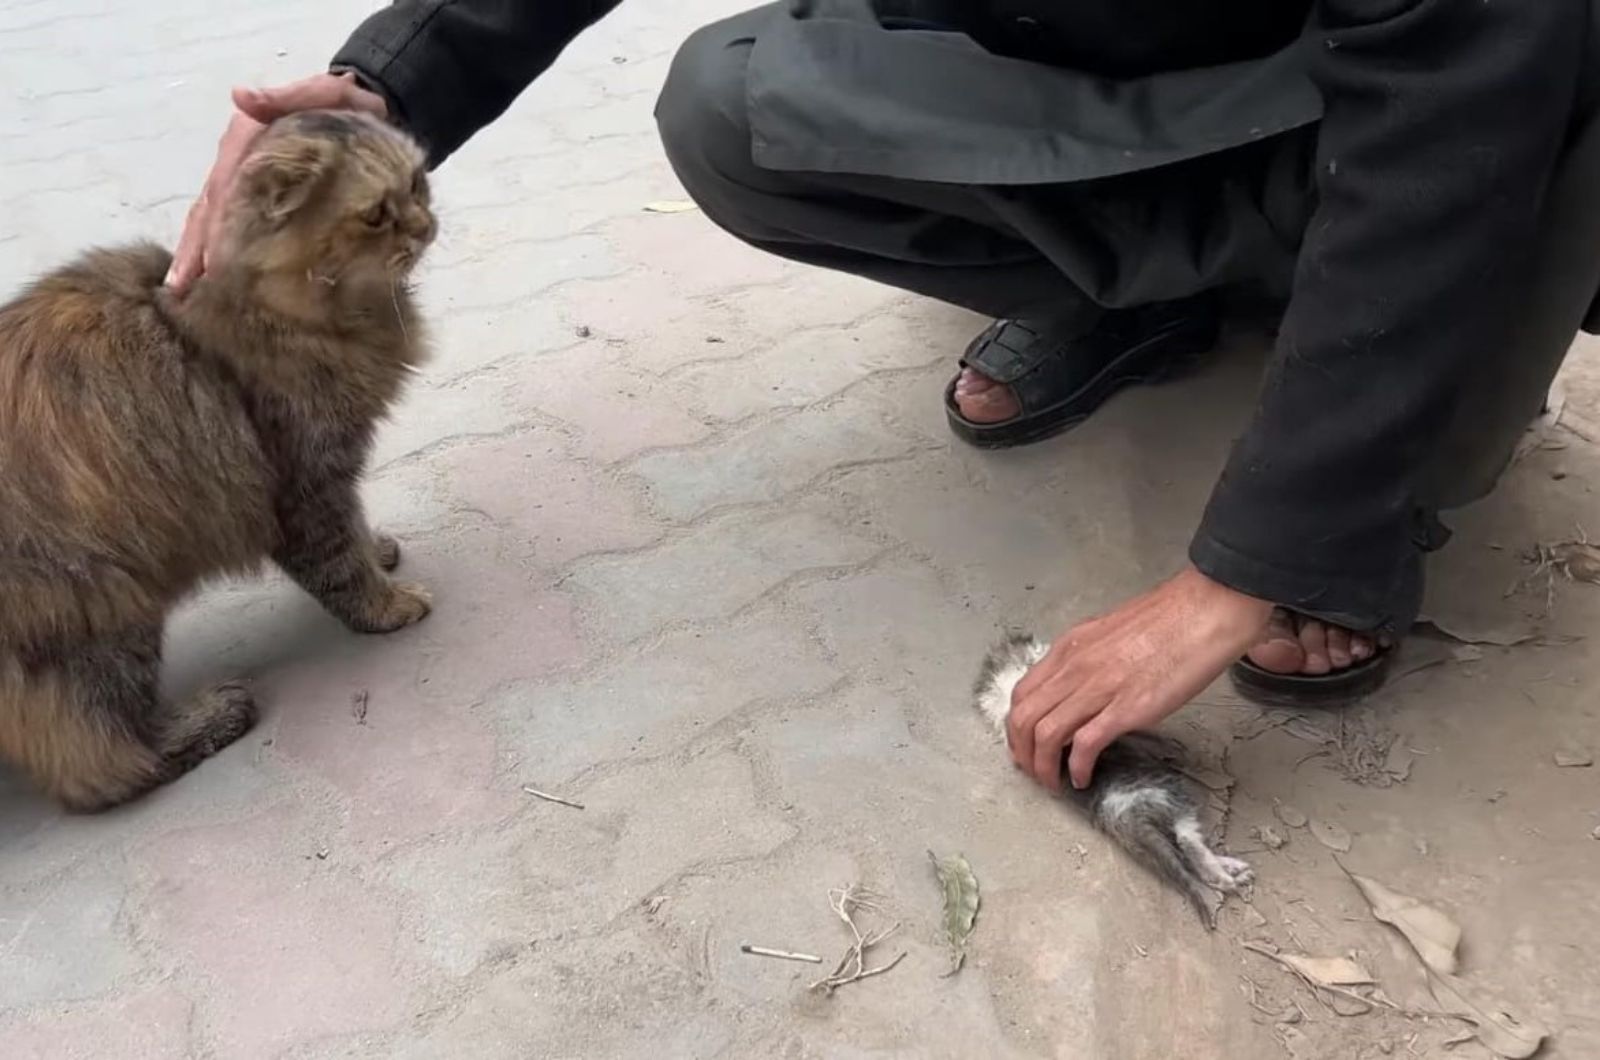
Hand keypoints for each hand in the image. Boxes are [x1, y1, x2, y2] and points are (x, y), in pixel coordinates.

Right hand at [164, 73, 386, 292]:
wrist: (368, 110)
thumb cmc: (343, 107)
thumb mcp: (324, 93)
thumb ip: (288, 95)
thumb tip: (242, 98)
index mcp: (247, 143)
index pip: (223, 188)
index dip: (215, 226)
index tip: (207, 262)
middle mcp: (239, 166)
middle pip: (210, 211)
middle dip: (194, 251)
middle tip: (181, 291)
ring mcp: (249, 184)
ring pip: (216, 222)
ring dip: (200, 257)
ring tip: (188, 294)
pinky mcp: (267, 199)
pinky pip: (240, 227)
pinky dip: (224, 253)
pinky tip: (218, 282)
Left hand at [1007, 566, 1274, 791]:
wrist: (1206, 609)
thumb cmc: (1169, 620)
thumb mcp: (1111, 634)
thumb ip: (1089, 660)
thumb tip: (1082, 687)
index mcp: (1070, 648)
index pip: (1023, 694)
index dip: (1017, 727)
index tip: (1025, 745)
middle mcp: (1075, 667)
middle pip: (1023, 718)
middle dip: (1022, 753)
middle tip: (1035, 772)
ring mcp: (1098, 688)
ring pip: (1044, 735)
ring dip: (1043, 767)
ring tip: (1054, 783)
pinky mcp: (1126, 708)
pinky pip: (1084, 745)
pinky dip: (1077, 769)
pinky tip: (1083, 778)